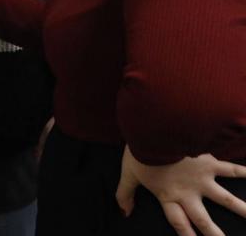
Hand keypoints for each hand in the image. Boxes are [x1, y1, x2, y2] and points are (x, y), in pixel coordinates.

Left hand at [116, 146, 245, 235]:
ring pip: (225, 199)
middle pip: (203, 220)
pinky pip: (231, 170)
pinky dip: (245, 173)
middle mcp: (187, 192)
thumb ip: (125, 194)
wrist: (154, 131)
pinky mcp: (209, 163)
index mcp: (168, 196)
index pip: (179, 222)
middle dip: (215, 234)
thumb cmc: (140, 152)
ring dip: (241, 210)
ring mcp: (201, 179)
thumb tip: (123, 213)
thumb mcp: (128, 174)